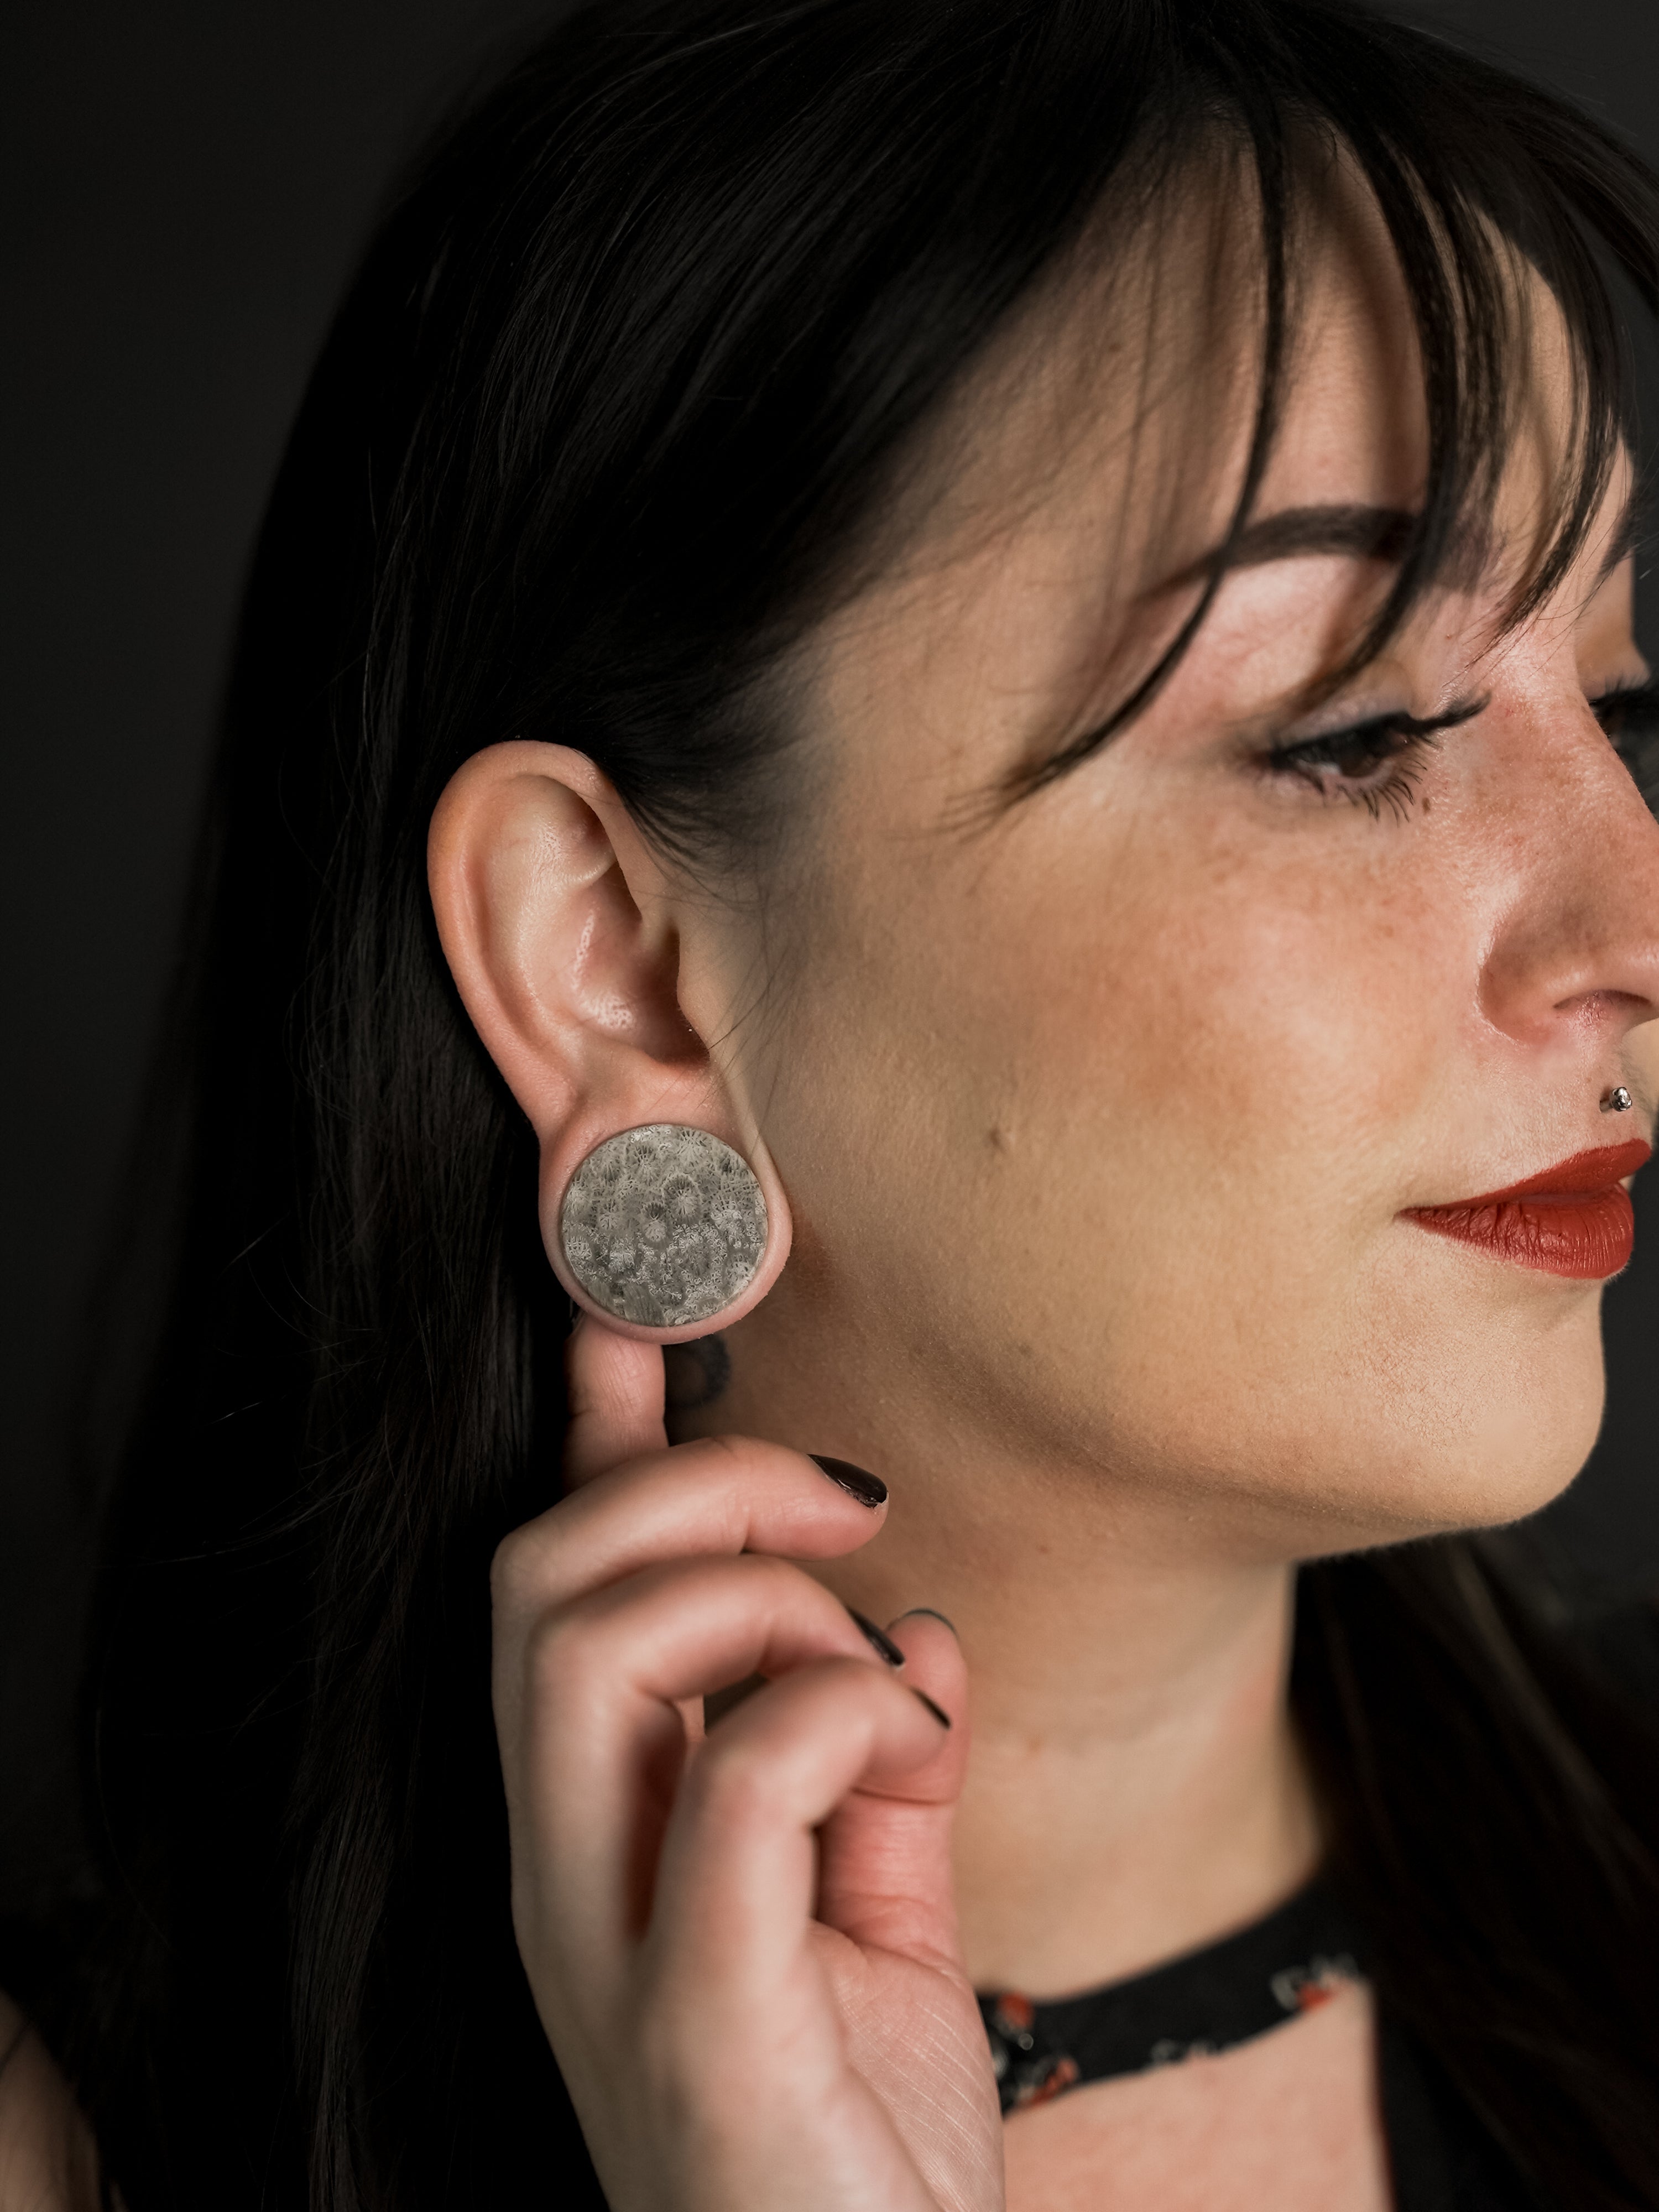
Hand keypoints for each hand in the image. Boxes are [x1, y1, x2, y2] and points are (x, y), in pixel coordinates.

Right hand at [491, 1316, 1004, 2211]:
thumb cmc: (860, 2151)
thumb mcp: (878, 1928)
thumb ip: (882, 1778)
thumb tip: (918, 1628)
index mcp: (600, 1831)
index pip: (557, 1588)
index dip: (591, 1432)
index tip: (630, 1300)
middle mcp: (566, 1867)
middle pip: (545, 1578)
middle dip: (700, 1482)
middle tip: (852, 1513)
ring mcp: (602, 1940)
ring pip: (590, 1643)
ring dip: (762, 1598)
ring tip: (874, 1672)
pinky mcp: (688, 2015)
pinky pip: (735, 1778)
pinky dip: (838, 1715)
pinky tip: (912, 1749)